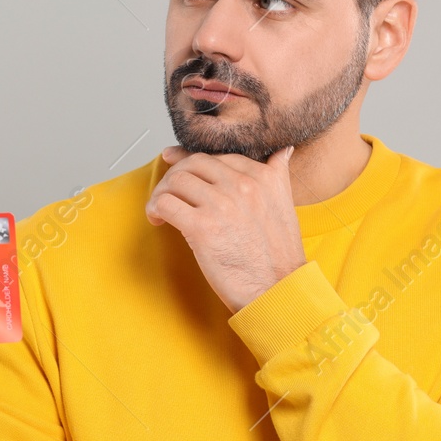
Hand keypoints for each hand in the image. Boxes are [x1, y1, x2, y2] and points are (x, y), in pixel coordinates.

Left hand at [145, 145, 307, 313]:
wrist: (277, 290)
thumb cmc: (278, 256)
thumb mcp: (285, 204)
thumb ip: (278, 175)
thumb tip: (283, 151)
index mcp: (264, 177)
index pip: (218, 156)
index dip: (192, 159)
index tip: (175, 161)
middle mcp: (243, 185)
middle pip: (193, 163)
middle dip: (174, 174)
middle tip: (168, 191)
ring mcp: (221, 204)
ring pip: (175, 180)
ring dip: (162, 193)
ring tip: (162, 209)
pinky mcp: (202, 227)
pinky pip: (165, 203)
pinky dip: (155, 209)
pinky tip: (159, 221)